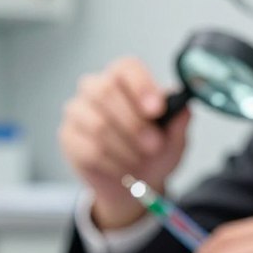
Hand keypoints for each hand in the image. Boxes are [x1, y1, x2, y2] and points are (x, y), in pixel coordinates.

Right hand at [59, 57, 190, 229]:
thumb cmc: (151, 152)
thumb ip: (179, 122)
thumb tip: (184, 108)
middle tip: (154, 145)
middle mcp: (96, 88)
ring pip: (97, 124)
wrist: (131, 185)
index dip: (141, 85)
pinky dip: (111, 163)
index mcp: (124, 79)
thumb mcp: (174, 139)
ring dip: (124, 148)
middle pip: (106, 92)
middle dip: (134, 123)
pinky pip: (88, 149)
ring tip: (138, 160)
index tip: (157, 110)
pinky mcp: (68, 136)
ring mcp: (78, 111)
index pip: (126, 67)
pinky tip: (121, 168)